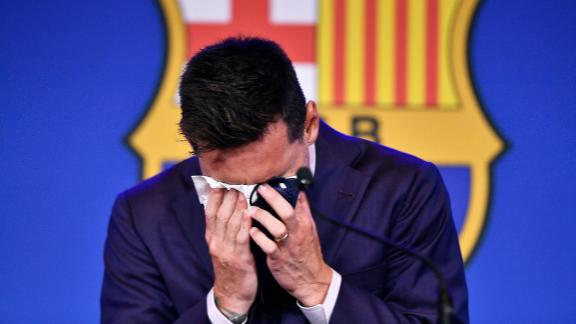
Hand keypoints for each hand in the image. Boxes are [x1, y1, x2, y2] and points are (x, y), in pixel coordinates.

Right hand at [205, 189, 256, 314]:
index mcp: (212, 237)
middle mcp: (216, 242)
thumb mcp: (222, 246)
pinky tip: (249, 214)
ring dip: (236, 207)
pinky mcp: (239, 259)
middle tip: (234, 181)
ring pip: (230, 224)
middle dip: (226, 197)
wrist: (232, 295)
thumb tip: (230, 206)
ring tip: (242, 192)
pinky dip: (245, 225)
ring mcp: (226, 250)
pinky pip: (241, 238)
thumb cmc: (231, 267)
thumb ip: (225, 228)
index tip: (220, 181)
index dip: (215, 196)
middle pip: (220, 215)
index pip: (210, 212)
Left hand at [248, 184, 331, 305]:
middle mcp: (298, 232)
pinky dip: (259, 238)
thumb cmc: (307, 252)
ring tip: (250, 210)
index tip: (271, 179)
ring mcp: (288, 246)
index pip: (298, 201)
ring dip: (263, 217)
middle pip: (287, 211)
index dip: (285, 189)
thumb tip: (299, 192)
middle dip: (273, 198)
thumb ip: (303, 211)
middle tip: (260, 188)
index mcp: (305, 223)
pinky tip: (250, 231)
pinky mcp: (279, 259)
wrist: (312, 280)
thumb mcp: (309, 230)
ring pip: (277, 228)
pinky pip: (268, 246)